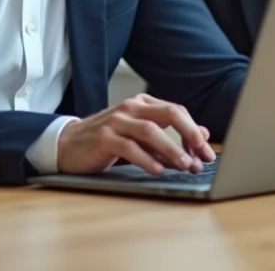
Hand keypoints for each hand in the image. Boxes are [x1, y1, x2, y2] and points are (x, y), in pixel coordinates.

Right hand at [57, 93, 215, 175]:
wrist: (67, 144)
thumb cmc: (108, 141)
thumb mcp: (140, 136)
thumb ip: (169, 135)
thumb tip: (203, 134)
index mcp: (142, 103)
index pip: (176, 111)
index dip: (194, 131)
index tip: (207, 152)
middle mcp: (131, 107)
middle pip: (169, 113)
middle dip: (190, 134)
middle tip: (202, 154)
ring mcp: (116, 121)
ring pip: (150, 130)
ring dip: (171, 149)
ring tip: (185, 165)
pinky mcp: (103, 138)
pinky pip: (129, 147)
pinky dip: (146, 159)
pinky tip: (158, 170)